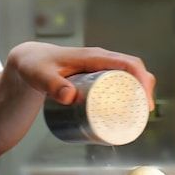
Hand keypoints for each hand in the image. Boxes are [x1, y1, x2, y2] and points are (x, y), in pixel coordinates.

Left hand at [7, 41, 155, 109]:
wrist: (29, 61)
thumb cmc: (35, 67)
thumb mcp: (41, 76)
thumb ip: (52, 85)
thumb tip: (69, 97)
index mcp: (94, 57)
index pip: (128, 64)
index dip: (142, 81)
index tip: (145, 103)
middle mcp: (101, 59)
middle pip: (134, 70)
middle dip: (145, 90)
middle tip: (142, 115)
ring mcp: (100, 66)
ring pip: (129, 75)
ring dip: (140, 92)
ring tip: (138, 116)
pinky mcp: (97, 74)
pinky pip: (121, 79)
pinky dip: (131, 91)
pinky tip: (130, 109)